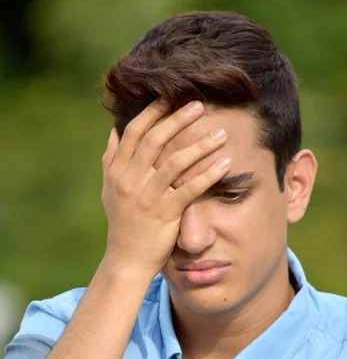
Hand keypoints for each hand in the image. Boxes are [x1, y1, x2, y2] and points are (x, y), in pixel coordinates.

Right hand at [101, 98, 230, 277]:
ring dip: (200, 145)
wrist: (126, 261)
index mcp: (118, 172)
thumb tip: (113, 132)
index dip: (152, 112)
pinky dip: (209, 174)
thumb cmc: (122, 226)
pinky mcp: (165, 213)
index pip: (134, 133)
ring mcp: (147, 197)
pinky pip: (190, 189)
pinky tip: (226, 163)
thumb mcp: (109, 191)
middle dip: (178, 119)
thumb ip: (111, 161)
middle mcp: (130, 180)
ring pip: (175, 162)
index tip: (169, 97)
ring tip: (221, 133)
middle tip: (200, 105)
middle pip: (155, 140)